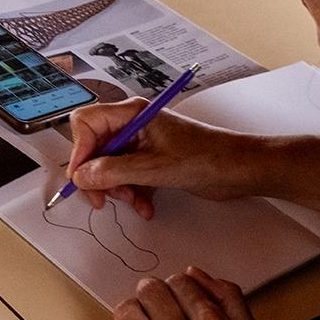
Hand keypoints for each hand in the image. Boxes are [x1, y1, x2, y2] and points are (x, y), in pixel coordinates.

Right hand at [67, 100, 258, 218]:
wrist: (239, 170)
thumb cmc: (207, 157)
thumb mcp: (153, 168)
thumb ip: (112, 172)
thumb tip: (81, 176)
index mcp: (132, 113)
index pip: (86, 123)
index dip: (80, 151)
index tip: (83, 177)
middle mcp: (133, 125)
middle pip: (94, 149)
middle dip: (98, 176)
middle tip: (103, 200)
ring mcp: (142, 143)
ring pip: (109, 167)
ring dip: (118, 189)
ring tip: (135, 201)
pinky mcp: (151, 161)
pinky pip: (127, 177)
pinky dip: (132, 194)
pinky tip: (146, 206)